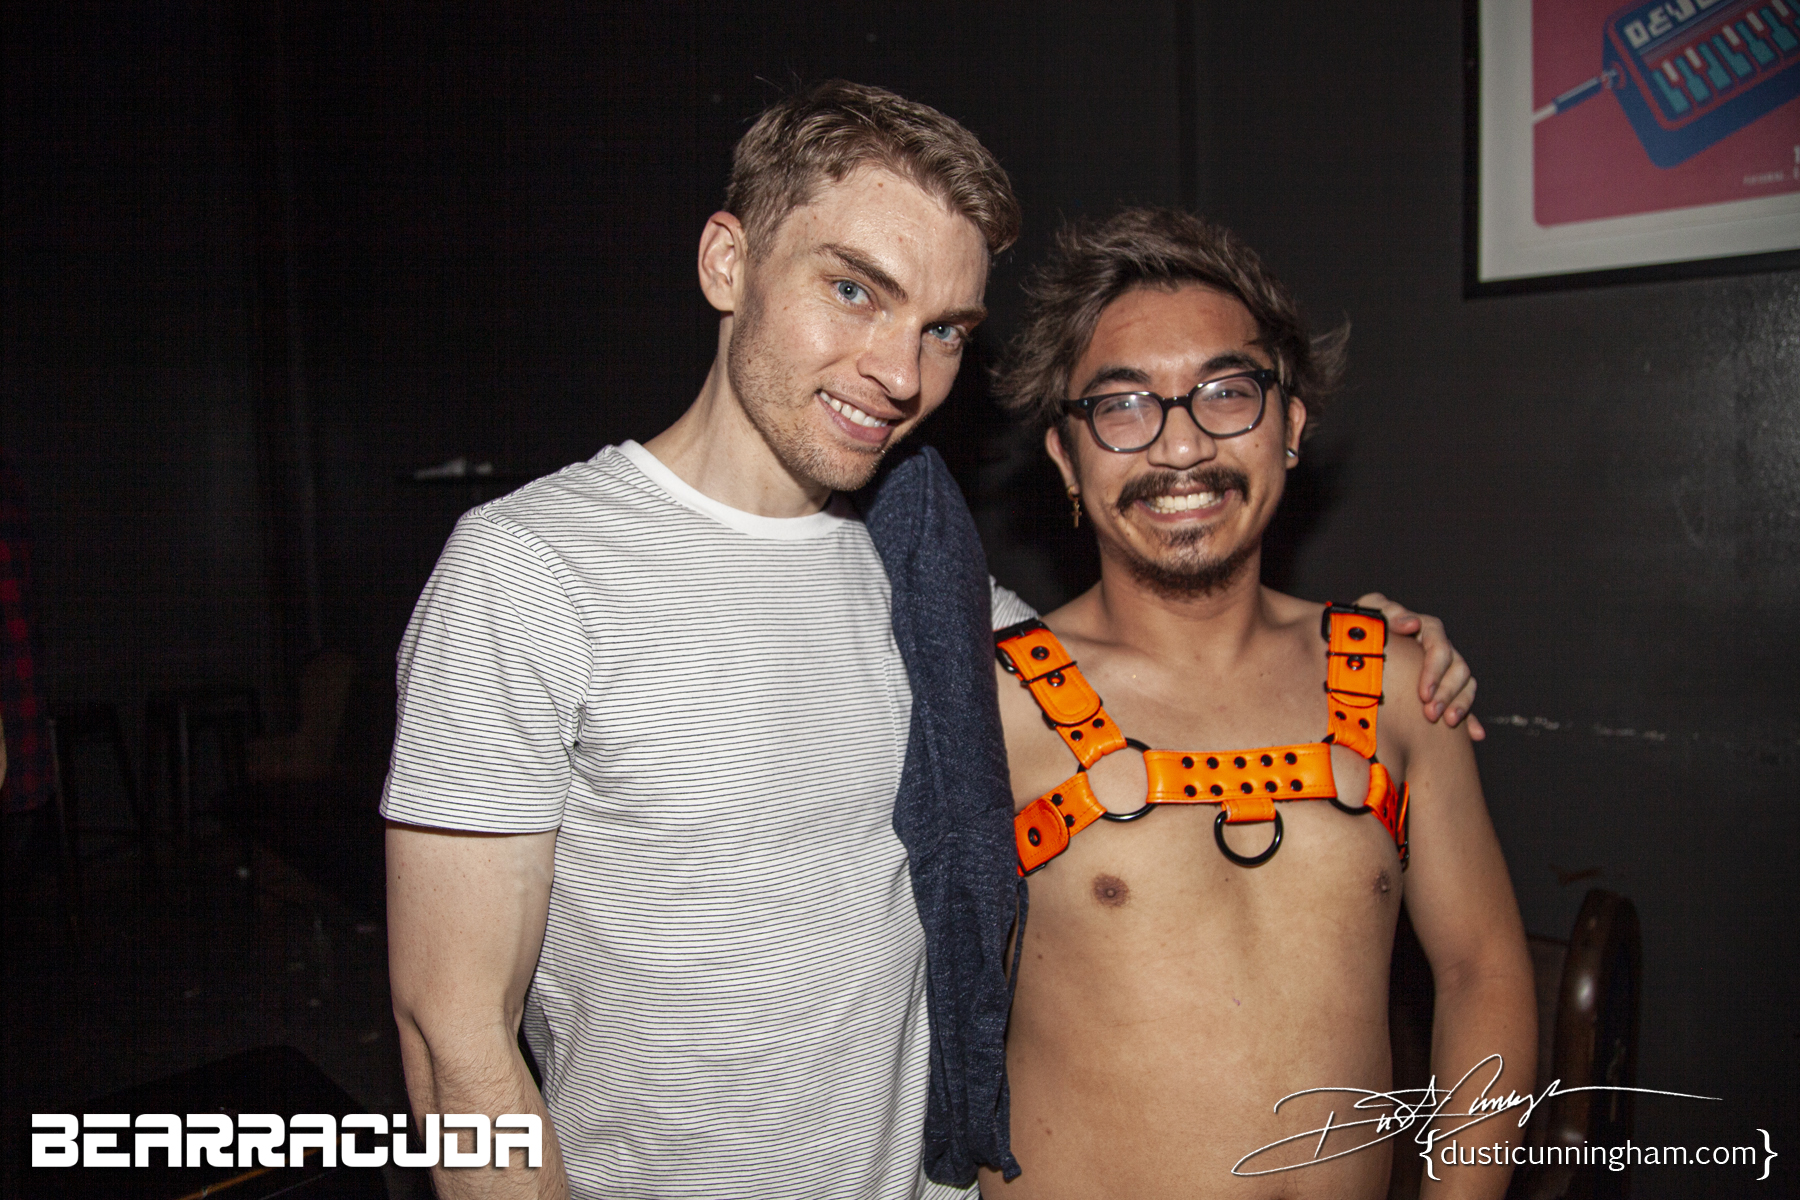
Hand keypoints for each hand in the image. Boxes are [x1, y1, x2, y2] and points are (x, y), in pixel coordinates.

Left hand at [1353, 593, 1484, 740]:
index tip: (1423, 693)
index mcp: (1421, 629)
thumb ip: (1386, 610)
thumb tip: (1412, 622)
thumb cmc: (1359, 626)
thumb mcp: (1368, 613)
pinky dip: (1470, 718)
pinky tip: (1474, 734)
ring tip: (1446, 722)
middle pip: (1457, 667)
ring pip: (1465, 683)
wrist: (1347, 644)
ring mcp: (1442, 668)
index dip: (1434, 669)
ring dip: (1459, 704)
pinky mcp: (1440, 689)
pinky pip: (1462, 702)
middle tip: (1431, 714)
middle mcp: (1436, 648)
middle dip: (1446, 692)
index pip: (1439, 645)